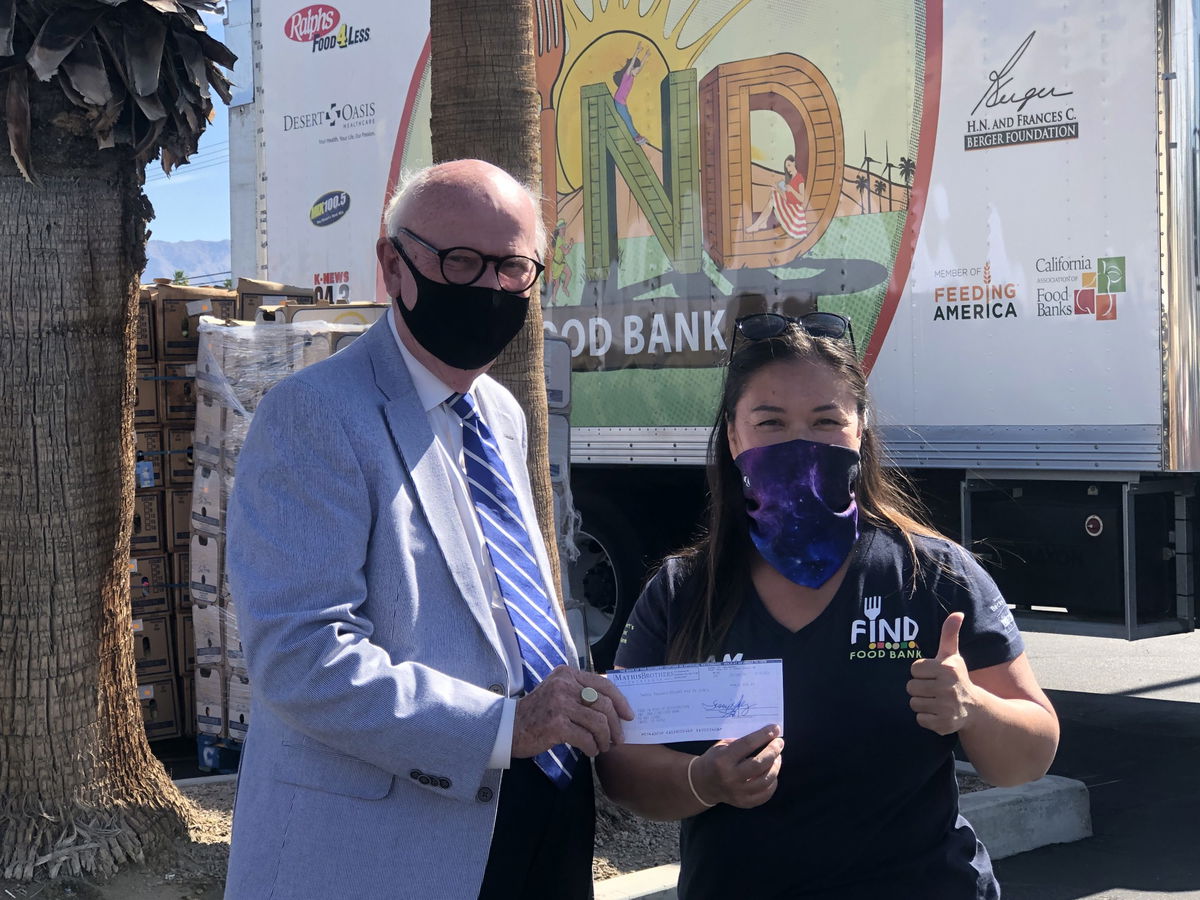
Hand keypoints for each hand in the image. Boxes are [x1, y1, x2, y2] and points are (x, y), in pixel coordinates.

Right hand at [512, 667, 634, 758]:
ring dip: (605, 739)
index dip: (621, 701)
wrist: (507, 727)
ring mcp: (560, 704)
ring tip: (603, 747)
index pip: (603, 684)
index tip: (629, 716)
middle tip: (618, 739)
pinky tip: (590, 751)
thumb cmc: (537, 712)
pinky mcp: (556, 724)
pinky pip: (586, 738)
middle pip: (604, 704)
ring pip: (598, 722)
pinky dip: (592, 747)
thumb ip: (580, 692)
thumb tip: (614, 704)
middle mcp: (564, 685)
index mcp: (567, 674)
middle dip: (616, 725)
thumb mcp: (558, 692)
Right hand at [689, 724, 783, 808]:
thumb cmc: (714, 760)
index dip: (763, 735)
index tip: (775, 728)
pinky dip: (773, 783)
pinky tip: (772, 774)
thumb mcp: (721, 746)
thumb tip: (764, 736)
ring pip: (765, 780)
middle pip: (759, 764)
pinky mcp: (744, 802)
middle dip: (773, 751)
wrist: (702, 784)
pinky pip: (765, 794)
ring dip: (775, 766)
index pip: (747, 745)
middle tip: (779, 743)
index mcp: (722, 760)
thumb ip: (741, 742)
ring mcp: (738, 792)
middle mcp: (730, 777)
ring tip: (777, 757)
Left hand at [907, 612, 978, 734]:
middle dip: (920, 688)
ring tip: (936, 700)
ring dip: (922, 703)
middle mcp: (948, 688)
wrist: (974, 708)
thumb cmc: (956, 677)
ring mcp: (947, 707)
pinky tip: (938, 713)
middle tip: (934, 689)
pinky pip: (919, 719)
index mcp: (947, 669)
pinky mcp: (944, 724)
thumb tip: (958, 613)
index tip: (933, 675)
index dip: (921, 672)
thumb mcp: (952, 655)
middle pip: (911, 687)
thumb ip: (949, 633)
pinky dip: (926, 718)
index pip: (914, 669)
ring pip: (914, 703)